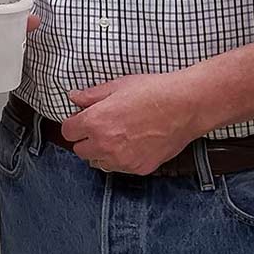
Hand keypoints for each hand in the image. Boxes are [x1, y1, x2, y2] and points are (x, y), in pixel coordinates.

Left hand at [59, 71, 206, 174]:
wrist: (186, 106)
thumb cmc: (153, 91)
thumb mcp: (117, 86)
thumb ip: (91, 96)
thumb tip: (74, 97)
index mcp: (95, 122)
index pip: (68, 132)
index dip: (74, 124)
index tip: (82, 119)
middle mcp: (105, 145)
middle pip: (80, 150)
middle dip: (86, 139)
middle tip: (101, 127)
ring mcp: (122, 160)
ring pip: (98, 162)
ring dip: (101, 152)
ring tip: (117, 136)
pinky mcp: (139, 168)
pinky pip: (120, 168)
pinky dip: (121, 159)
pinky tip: (133, 144)